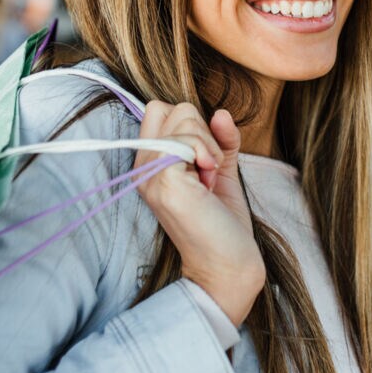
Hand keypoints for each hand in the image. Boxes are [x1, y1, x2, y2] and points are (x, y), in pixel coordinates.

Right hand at [134, 102, 264, 326]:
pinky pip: (187, 138)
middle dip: (202, 132)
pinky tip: (210, 182)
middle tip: (208, 172)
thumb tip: (221, 112)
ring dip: (209, 145)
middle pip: (173, 108)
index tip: (205, 161)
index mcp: (151, 164)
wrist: (229, 264)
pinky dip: (209, 152)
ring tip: (209, 181)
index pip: (161, 110)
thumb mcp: (221, 168)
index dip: (191, 126)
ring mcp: (149, 174)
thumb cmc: (223, 222)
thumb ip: (220, 138)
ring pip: (183, 117)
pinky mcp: (163, 181)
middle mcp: (142, 167)